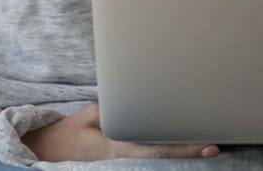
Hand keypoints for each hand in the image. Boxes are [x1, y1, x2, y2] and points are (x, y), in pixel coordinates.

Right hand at [21, 104, 219, 162]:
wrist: (46, 152)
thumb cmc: (68, 133)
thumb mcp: (90, 115)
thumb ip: (117, 108)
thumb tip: (141, 98)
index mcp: (117, 148)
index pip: (158, 150)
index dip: (184, 150)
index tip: (209, 148)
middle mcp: (123, 160)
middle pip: (164, 157)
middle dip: (189, 150)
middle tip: (215, 145)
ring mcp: (121, 164)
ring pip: (157, 159)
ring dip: (179, 150)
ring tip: (206, 144)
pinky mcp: (119, 163)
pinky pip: (146, 158)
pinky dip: (165, 152)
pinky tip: (182, 145)